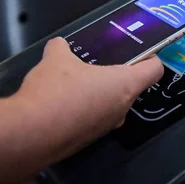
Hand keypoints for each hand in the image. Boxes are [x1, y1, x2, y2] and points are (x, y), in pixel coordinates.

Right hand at [13, 37, 163, 163]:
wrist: (30, 133)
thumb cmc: (55, 91)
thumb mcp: (56, 58)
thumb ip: (62, 48)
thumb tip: (59, 45)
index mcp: (124, 85)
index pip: (154, 70)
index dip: (150, 57)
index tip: (140, 50)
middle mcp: (121, 108)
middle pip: (130, 86)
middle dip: (114, 73)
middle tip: (97, 61)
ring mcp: (105, 127)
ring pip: (110, 103)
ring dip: (97, 92)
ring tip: (74, 79)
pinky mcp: (88, 139)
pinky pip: (93, 118)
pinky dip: (83, 108)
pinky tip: (62, 100)